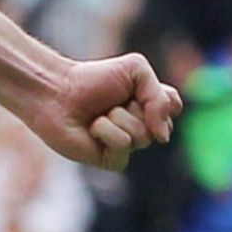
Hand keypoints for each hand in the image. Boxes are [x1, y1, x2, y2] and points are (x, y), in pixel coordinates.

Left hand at [20, 52, 181, 171]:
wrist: (57, 92)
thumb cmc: (93, 79)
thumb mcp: (136, 70)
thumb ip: (160, 98)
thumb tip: (163, 138)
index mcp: (150, 106)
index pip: (174, 106)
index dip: (159, 97)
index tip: (136, 88)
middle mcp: (143, 127)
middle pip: (162, 124)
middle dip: (136, 106)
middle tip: (113, 100)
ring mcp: (128, 146)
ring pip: (142, 136)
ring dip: (118, 117)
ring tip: (99, 114)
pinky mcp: (112, 160)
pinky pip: (123, 147)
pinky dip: (106, 132)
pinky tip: (92, 128)